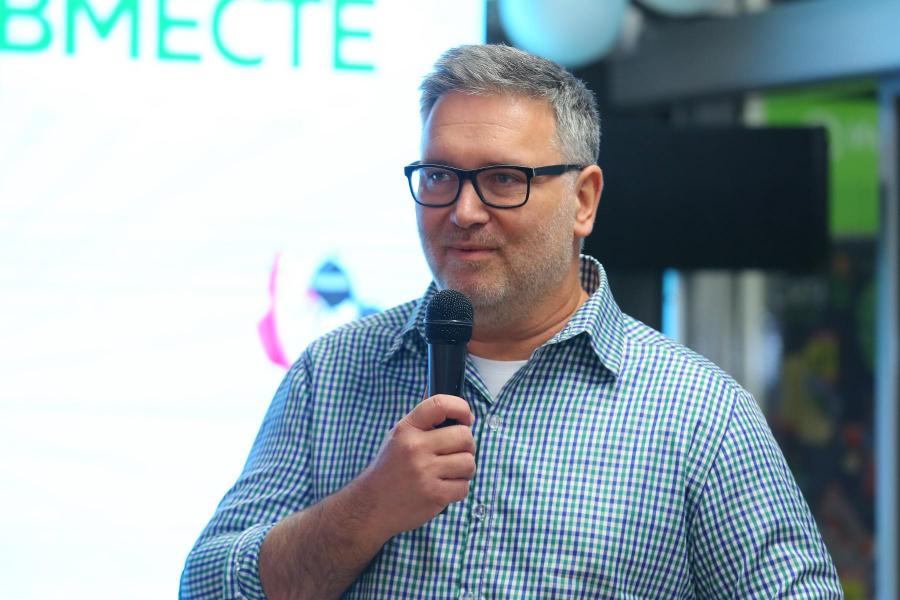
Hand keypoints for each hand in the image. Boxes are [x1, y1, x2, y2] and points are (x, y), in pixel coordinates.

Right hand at [357, 394, 475, 538]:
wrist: (370, 506)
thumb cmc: (389, 469)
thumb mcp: (398, 438)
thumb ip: (424, 423)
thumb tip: (459, 411)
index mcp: (407, 429)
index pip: (440, 404)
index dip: (461, 408)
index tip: (466, 419)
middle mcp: (416, 448)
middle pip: (464, 436)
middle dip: (467, 445)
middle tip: (457, 453)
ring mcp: (425, 472)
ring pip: (469, 462)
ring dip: (465, 469)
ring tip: (450, 473)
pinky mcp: (434, 495)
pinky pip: (464, 487)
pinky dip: (459, 488)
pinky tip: (444, 488)